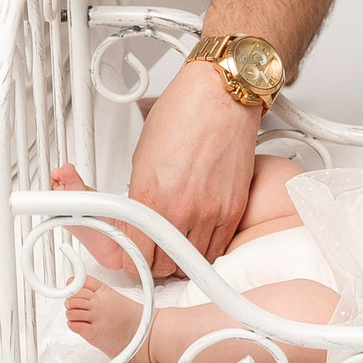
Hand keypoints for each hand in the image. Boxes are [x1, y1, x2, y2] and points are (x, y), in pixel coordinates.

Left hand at [127, 59, 260, 276]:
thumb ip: (139, 196)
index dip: (129, 259)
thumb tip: (135, 220)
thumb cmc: (182, 115)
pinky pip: (218, 248)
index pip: (132, 253)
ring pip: (191, 263)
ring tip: (176, 241)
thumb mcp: (141, 158)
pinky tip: (198, 234)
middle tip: (153, 249)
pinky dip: (206, 248)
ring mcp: (210, 212)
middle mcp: (180, 208)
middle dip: (154, 262)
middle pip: (162, 266)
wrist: (220, 96)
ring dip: (180, 257)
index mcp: (150, 196)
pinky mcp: (233, 209)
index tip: (130, 256)